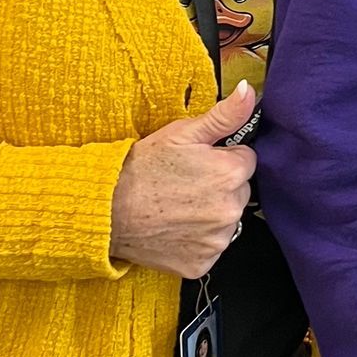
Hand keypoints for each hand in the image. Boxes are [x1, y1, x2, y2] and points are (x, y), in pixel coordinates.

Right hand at [109, 80, 255, 276]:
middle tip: (186, 184)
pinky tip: (176, 227)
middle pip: (239, 191)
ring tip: (178, 205)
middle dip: (219, 186)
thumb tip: (249, 92)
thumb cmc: (141, 168)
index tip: (199, 163)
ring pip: (226, 220)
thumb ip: (224, 115)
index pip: (245, 161)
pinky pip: (210, 247)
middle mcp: (230, 209)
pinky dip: (197, 240)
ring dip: (210, 214)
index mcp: (231, 172)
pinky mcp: (203, 263)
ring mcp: (217, 239)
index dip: (221, 158)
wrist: (107, 209)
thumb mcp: (182, 133)